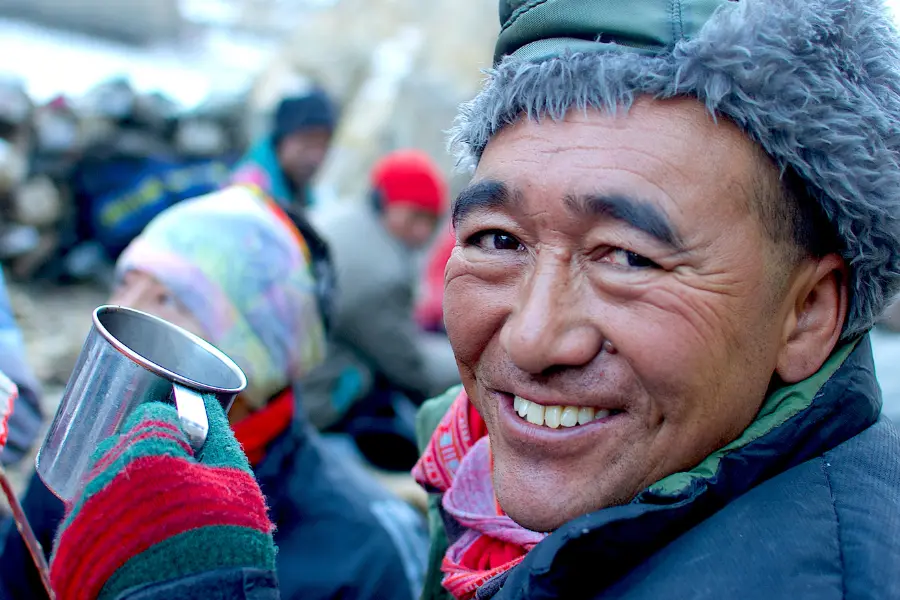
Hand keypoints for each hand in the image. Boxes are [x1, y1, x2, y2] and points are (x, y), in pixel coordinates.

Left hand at [49, 394, 274, 599]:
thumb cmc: (225, 538)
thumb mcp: (236, 479)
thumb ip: (218, 434)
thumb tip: (206, 400)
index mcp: (147, 451)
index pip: (152, 416)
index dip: (174, 429)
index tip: (188, 445)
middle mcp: (107, 475)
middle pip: (123, 444)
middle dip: (147, 453)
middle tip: (176, 478)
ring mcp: (85, 512)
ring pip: (104, 478)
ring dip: (127, 485)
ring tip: (158, 509)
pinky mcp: (74, 546)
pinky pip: (90, 513)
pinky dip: (112, 515)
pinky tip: (138, 532)